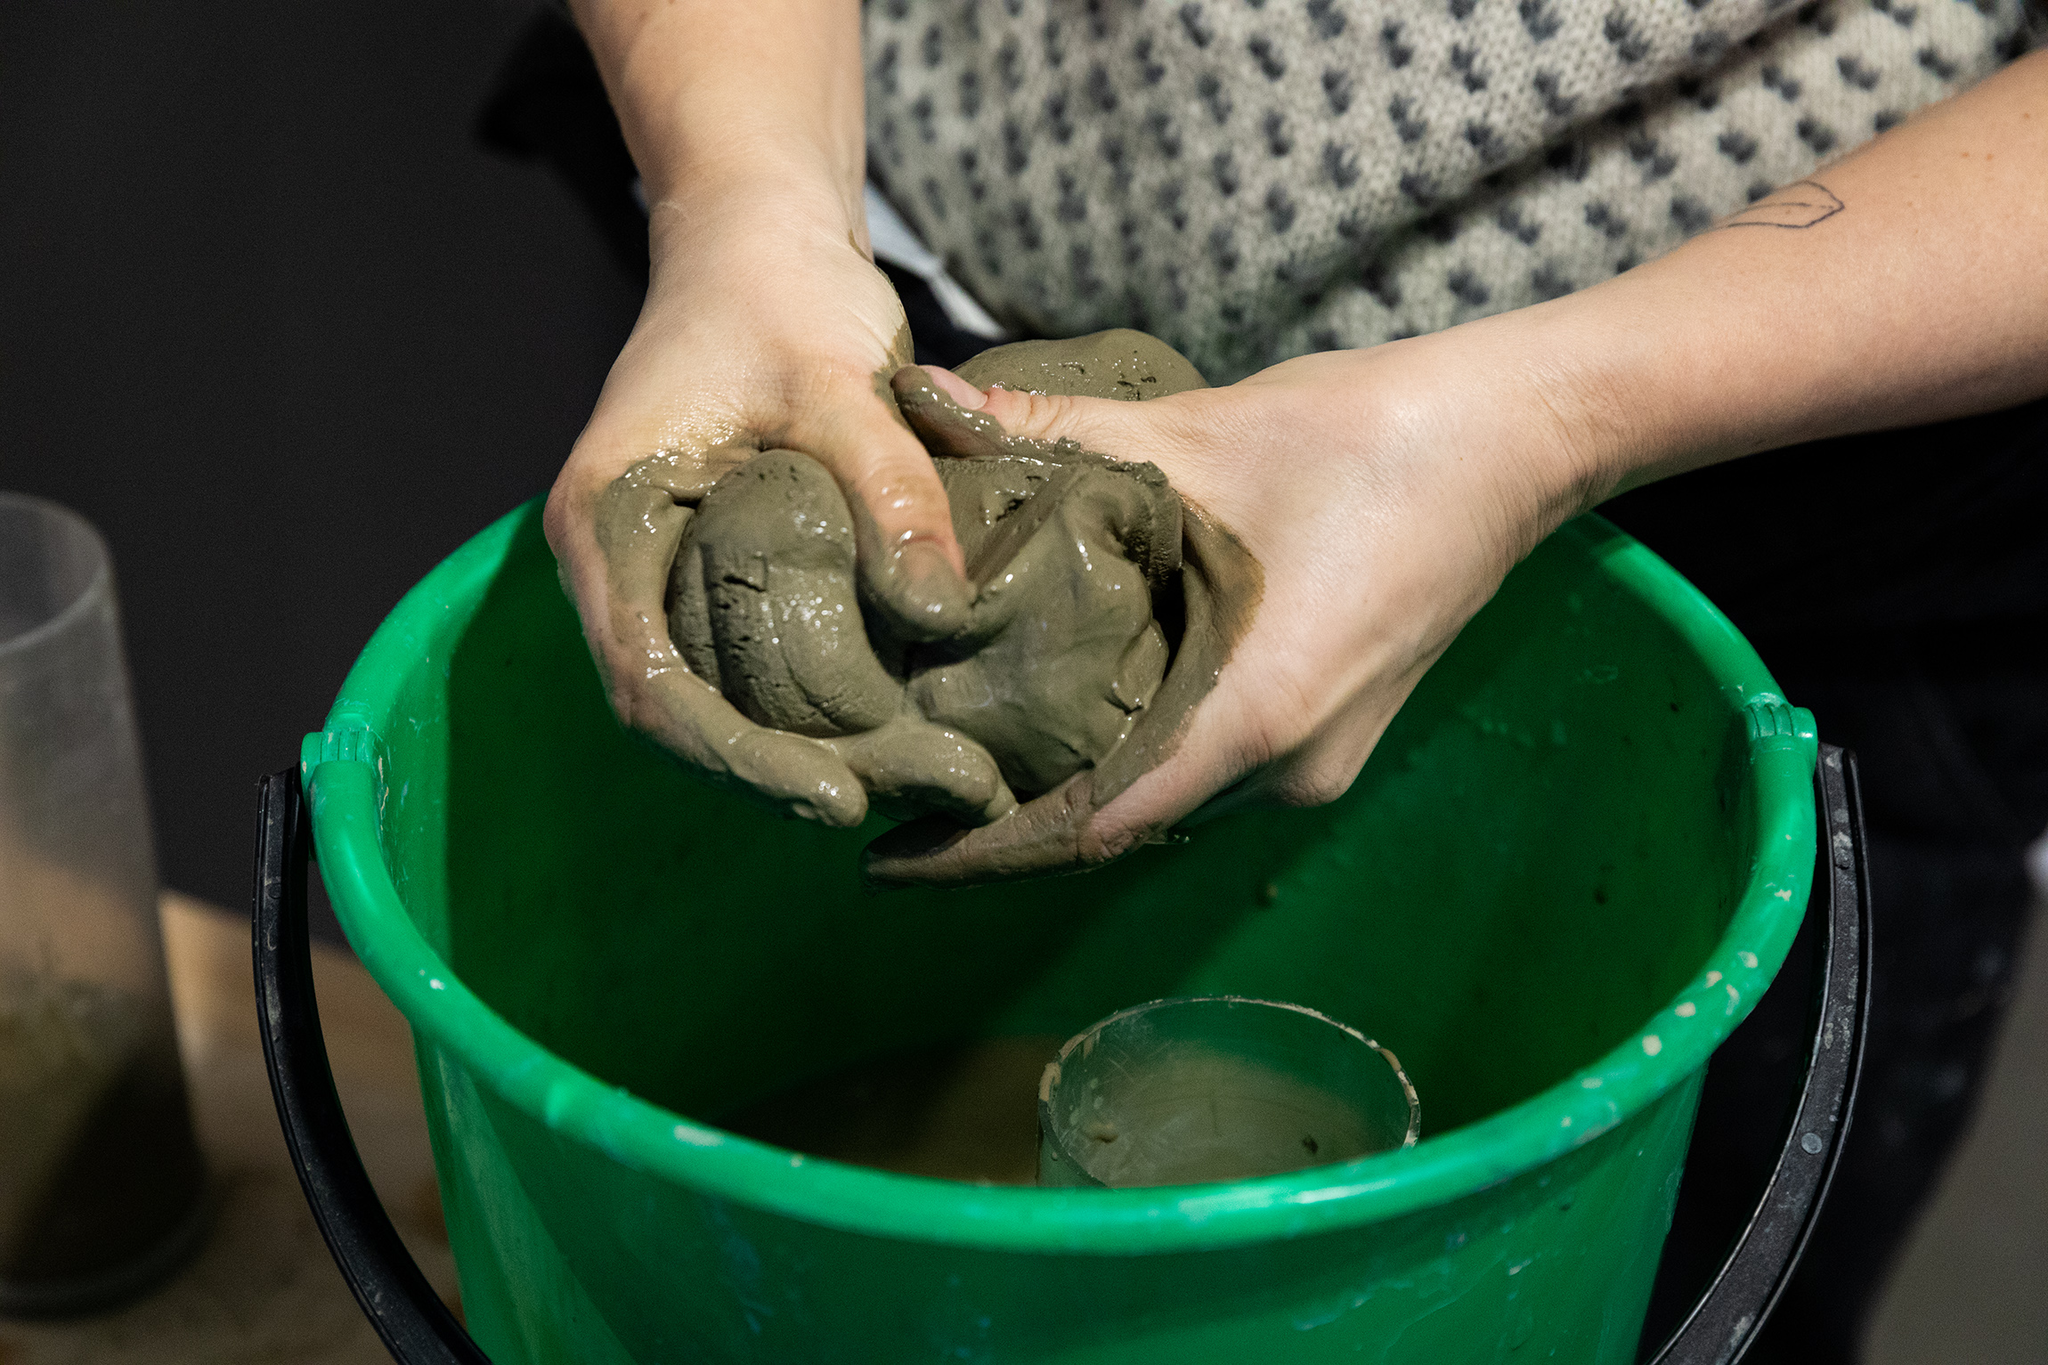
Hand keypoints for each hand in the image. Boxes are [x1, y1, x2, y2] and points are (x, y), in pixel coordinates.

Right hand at [544, 194, 991, 827]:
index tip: (833, 796)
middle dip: (765, 771)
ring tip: (889, 783)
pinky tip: (875, 726)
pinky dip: (794, 702)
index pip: (646, 681)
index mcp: (608, 518)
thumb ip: (887, 486)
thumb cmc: (778, 290)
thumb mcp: (839, 378)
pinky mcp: (705, 562)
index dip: (733, 756)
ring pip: (702, 692)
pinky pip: (735, 657)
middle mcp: (615, 558)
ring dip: (782, 747)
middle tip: (878, 804)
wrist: (758, 235)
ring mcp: (656, 564)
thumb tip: (944, 613)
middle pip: (670, 708)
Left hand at [863, 325, 1603, 885]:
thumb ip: (1051, 433)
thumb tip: (921, 401)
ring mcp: (1316, 759)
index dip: (983, 851)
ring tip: (957, 756)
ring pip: (1162, 798)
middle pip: (1118, 824)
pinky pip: (1204, 766)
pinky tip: (1060, 714)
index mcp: (1256, 717)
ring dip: (1068, 786)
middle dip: (1006, 819)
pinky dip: (1127, 754)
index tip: (890, 859)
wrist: (1517, 435)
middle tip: (897, 790)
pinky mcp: (1327, 729)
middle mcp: (1288, 769)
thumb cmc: (1373, 436)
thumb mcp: (1198, 432)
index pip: (1090, 828)